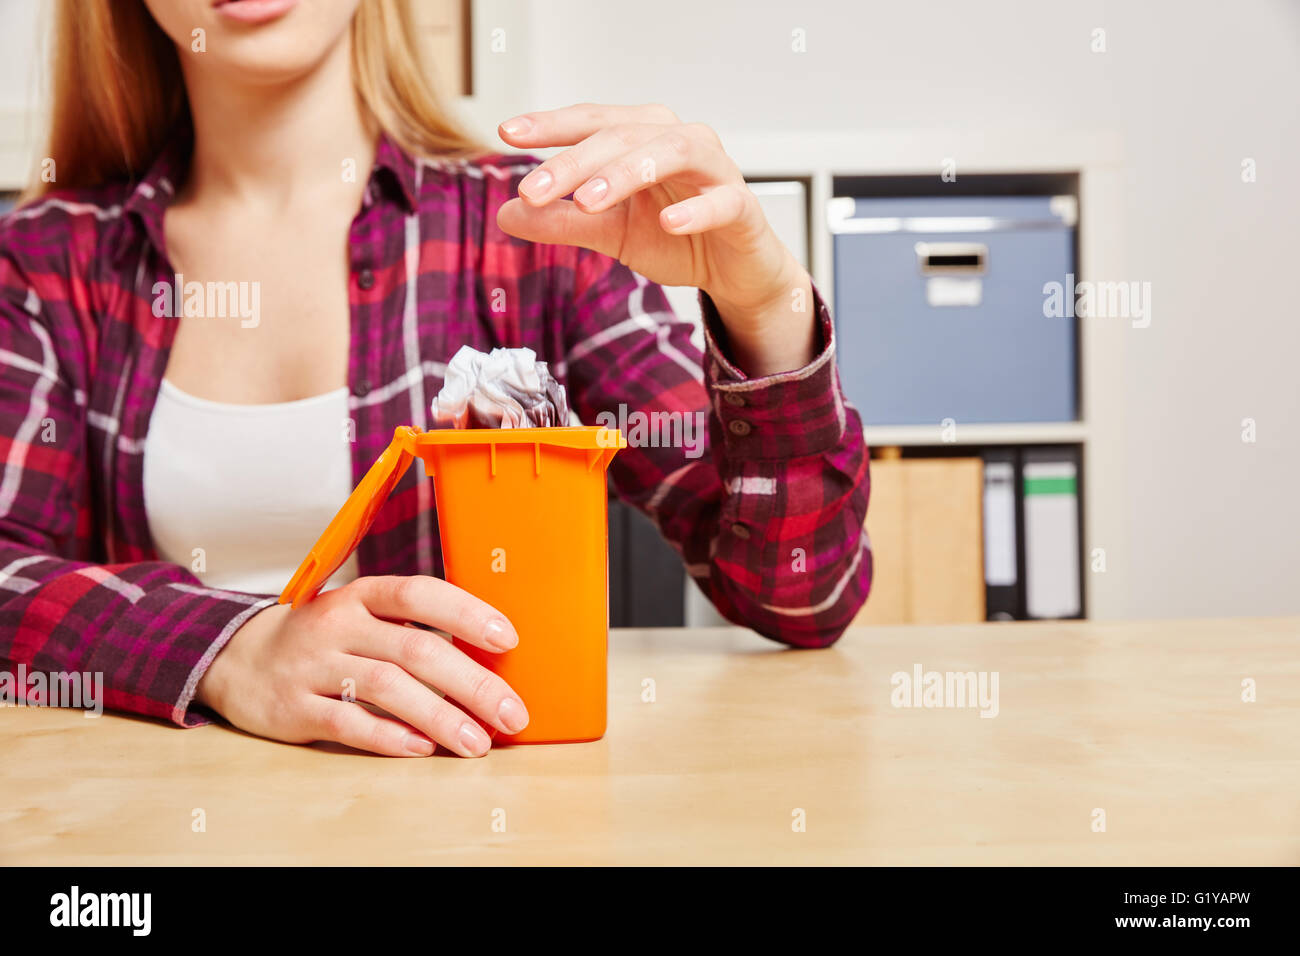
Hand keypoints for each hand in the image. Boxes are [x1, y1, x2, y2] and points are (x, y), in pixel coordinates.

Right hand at [195, 576, 528, 756]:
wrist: (239, 659)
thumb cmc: (326, 639)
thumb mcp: (363, 616)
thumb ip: (413, 630)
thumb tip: (490, 660)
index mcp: (362, 595)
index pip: (420, 594)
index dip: (466, 614)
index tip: (508, 639)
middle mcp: (338, 624)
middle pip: (415, 650)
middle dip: (472, 684)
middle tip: (511, 713)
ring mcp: (314, 666)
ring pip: (387, 688)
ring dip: (440, 716)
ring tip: (477, 740)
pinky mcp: (294, 708)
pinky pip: (348, 722)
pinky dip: (389, 736)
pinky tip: (423, 748)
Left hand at [496, 103, 817, 376]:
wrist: (732, 271)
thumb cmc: (676, 238)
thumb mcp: (608, 232)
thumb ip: (563, 221)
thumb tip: (507, 213)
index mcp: (643, 138)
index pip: (592, 121)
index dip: (551, 125)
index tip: (507, 133)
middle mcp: (679, 140)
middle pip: (623, 135)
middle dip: (575, 162)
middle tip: (534, 189)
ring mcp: (715, 170)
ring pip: (673, 153)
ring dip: (627, 174)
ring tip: (589, 201)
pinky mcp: (743, 207)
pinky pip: (723, 201)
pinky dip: (696, 211)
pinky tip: (668, 224)